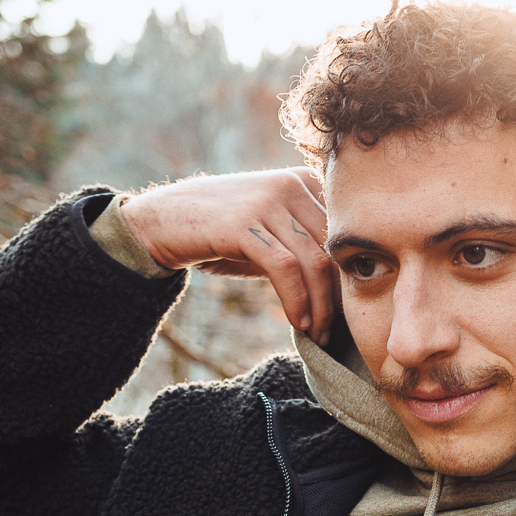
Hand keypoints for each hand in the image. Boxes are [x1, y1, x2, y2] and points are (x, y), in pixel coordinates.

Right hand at [121, 167, 338, 340]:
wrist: (164, 221)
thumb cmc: (223, 232)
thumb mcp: (272, 230)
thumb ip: (306, 243)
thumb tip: (347, 285)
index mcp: (305, 180)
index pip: (345, 233)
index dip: (350, 276)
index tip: (348, 311)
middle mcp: (291, 183)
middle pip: (334, 249)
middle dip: (338, 297)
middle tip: (335, 331)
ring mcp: (267, 200)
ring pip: (314, 261)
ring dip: (320, 307)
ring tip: (318, 334)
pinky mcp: (244, 223)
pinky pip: (285, 268)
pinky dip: (296, 301)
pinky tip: (298, 323)